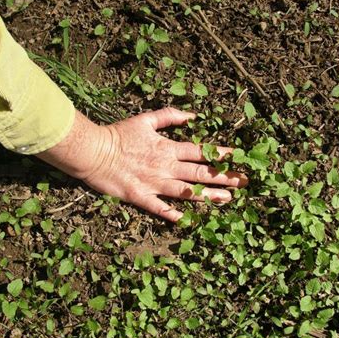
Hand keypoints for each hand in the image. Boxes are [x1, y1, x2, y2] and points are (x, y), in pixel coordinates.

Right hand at [37, 108, 247, 221]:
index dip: (221, 154)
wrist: (93, 151)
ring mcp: (154, 183)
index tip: (240, 157)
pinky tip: (189, 221)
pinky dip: (173, 214)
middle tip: (245, 182)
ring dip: (209, 196)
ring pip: (187, 192)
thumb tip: (193, 115)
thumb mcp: (145, 119)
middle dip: (225, 177)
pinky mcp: (140, 197)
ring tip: (229, 199)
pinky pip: (160, 208)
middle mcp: (165, 167)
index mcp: (167, 148)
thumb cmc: (118, 134)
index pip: (201, 152)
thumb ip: (170, 116)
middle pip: (200, 173)